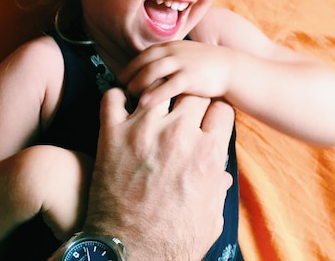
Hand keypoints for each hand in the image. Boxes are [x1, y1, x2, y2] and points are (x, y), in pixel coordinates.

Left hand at [82, 87, 233, 260]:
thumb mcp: (210, 219)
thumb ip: (217, 189)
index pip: (221, 109)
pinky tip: (122, 107)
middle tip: (181, 112)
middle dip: (190, 101)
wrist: (128, 254)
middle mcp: (178, 135)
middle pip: (192, 93)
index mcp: (208, 153)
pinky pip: (113, 97)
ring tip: (151, 106)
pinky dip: (117, 98)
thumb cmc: (172, 243)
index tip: (208, 118)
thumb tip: (221, 175)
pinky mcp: (113, 134)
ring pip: (157, 90)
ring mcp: (143, 130)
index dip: (215, 113)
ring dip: (156, 97)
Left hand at [119, 40, 233, 106]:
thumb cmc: (205, 66)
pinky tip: (144, 103)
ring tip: (130, 95)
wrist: (230, 68)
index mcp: (170, 46)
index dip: (130, 67)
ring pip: (152, 71)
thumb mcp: (183, 56)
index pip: (143, 55)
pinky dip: (153, 94)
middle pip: (144, 62)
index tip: (121, 79)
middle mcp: (173, 51)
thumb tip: (147, 72)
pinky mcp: (190, 77)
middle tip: (121, 89)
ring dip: (138, 83)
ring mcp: (181, 63)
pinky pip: (167, 85)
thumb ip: (167, 60)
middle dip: (130, 75)